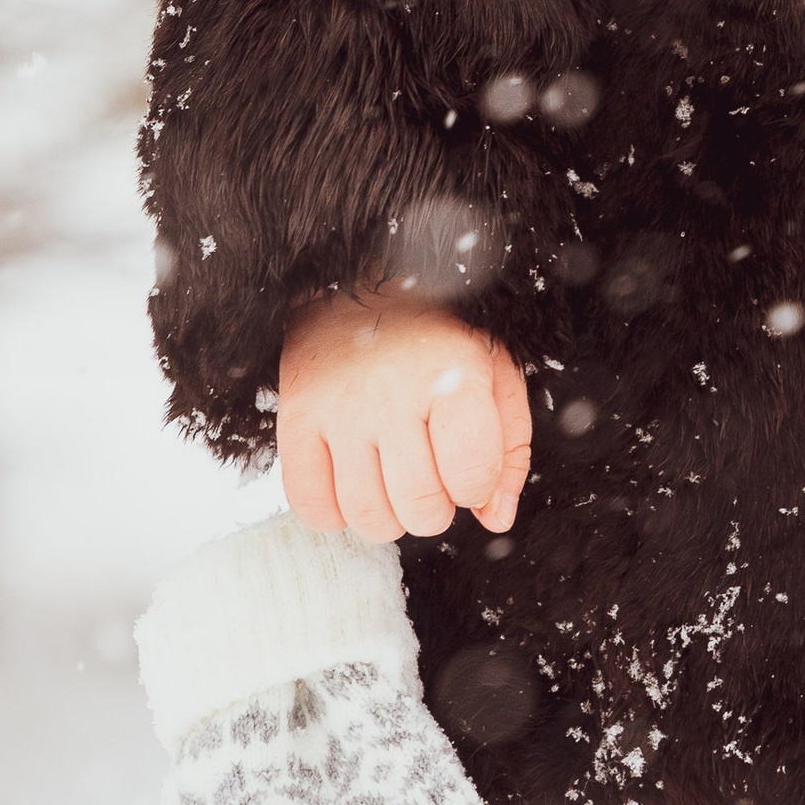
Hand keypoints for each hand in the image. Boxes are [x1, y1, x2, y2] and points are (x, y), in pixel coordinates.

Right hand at [276, 289, 533, 541]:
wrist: (362, 286)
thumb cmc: (438, 339)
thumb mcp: (495, 376)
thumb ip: (509, 451)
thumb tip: (496, 517)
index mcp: (453, 374)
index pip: (471, 476)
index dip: (475, 486)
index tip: (467, 466)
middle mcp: (392, 392)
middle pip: (420, 507)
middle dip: (435, 508)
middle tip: (430, 476)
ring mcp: (339, 408)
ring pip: (367, 516)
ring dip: (389, 517)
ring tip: (393, 481)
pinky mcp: (295, 417)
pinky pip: (312, 506)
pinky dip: (336, 513)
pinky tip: (353, 482)